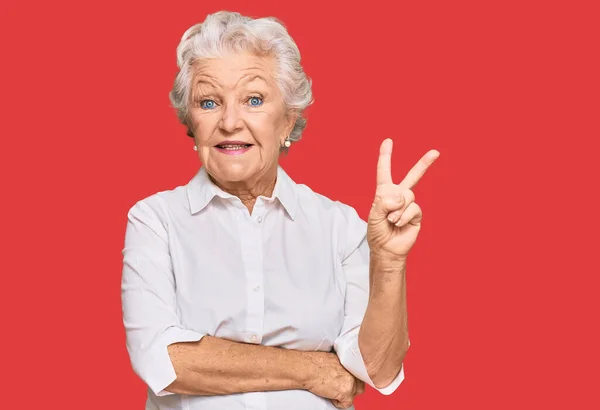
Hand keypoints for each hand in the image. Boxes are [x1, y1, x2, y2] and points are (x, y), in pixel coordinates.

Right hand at [306, 352, 364, 407]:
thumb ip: (341, 365)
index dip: (351, 379)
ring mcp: (351, 382)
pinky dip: (337, 403)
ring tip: (332, 391)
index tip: (345, 381)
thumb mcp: (332, 359)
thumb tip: (341, 371)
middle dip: (351, 388)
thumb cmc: (313, 362)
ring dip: (345, 395)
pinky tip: (329, 395)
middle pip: (360, 384)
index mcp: (349, 361)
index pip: (358, 373)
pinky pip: (346, 403)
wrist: (307, 368)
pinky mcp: (345, 392)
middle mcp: (352, 371)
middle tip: (338, 387)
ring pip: (354, 394)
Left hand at [367, 138, 439, 258]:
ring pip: (408, 196)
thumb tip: (400, 196)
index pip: (384, 171)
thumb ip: (383, 202)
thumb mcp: (373, 216)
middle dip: (424, 164)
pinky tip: (398, 224)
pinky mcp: (416, 215)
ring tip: (391, 220)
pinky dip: (403, 216)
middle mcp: (398, 196)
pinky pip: (413, 208)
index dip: (385, 156)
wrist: (387, 249)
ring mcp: (409, 205)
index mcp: (384, 193)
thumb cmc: (377, 232)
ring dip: (397, 210)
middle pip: (412, 176)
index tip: (387, 141)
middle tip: (435, 152)